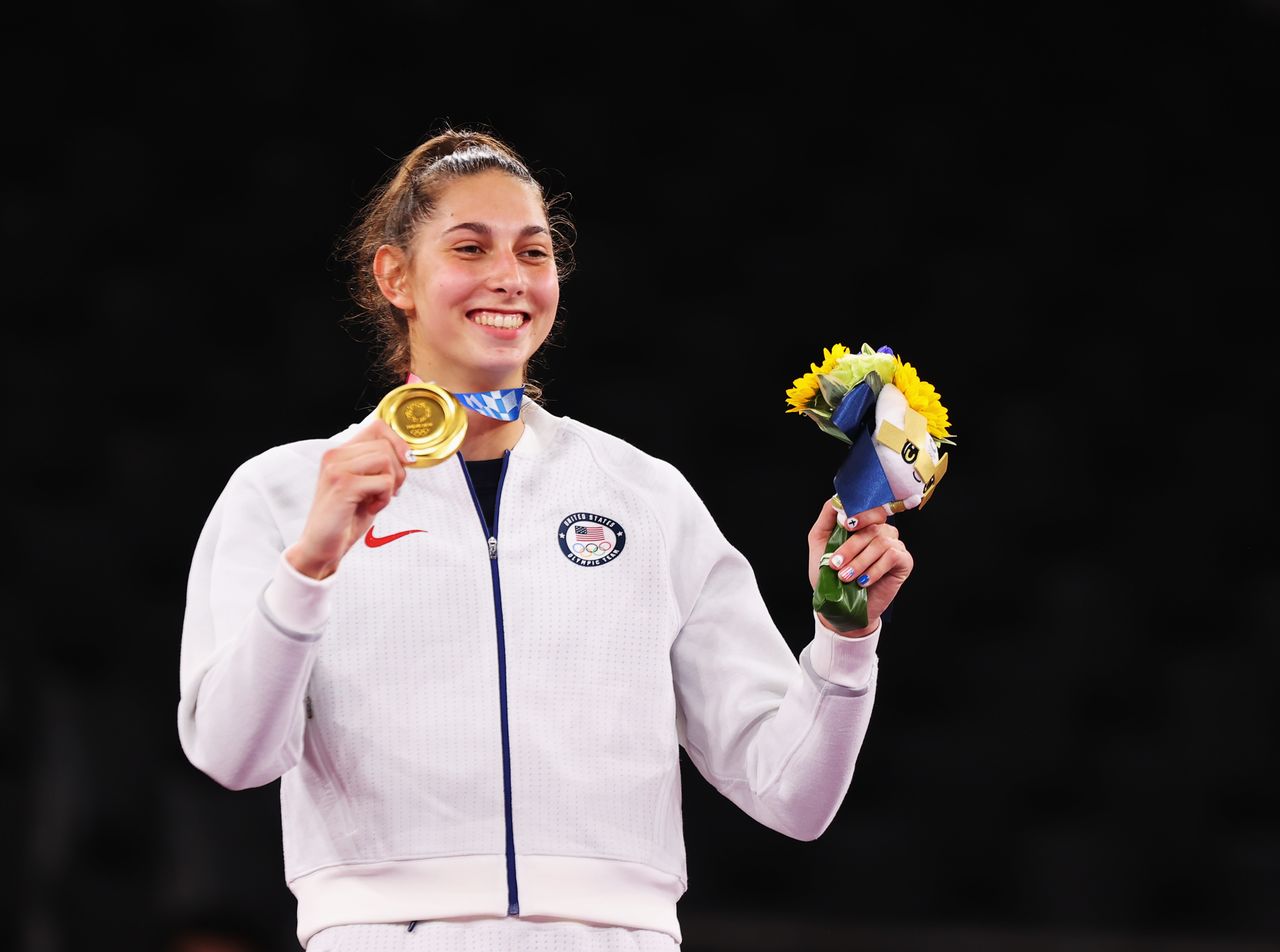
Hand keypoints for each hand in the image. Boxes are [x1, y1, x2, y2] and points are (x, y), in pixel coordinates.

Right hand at [286, 420, 412, 578]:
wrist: (320, 547)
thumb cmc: (345, 519)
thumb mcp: (365, 487)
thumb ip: (379, 467)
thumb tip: (407, 454)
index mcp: (340, 453)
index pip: (378, 426)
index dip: (399, 442)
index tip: (404, 463)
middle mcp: (335, 455)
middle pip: (386, 445)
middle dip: (398, 470)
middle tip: (389, 492)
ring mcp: (337, 469)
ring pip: (386, 460)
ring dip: (391, 484)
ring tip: (377, 499)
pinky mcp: (344, 485)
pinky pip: (383, 481)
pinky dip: (385, 497)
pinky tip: (371, 508)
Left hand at [807, 498, 913, 637]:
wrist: (840, 606)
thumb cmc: (829, 575)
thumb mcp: (820, 543)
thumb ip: (828, 519)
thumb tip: (838, 500)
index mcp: (863, 524)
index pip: (868, 508)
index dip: (860, 513)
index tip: (846, 525)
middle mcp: (881, 531)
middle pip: (873, 526)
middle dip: (851, 545)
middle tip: (835, 564)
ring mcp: (894, 545)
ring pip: (880, 542)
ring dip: (859, 561)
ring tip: (845, 577)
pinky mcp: (904, 561)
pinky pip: (892, 556)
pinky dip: (875, 569)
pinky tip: (864, 582)